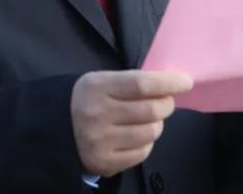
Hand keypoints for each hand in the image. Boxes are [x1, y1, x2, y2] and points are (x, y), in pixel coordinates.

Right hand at [71, 70, 191, 177]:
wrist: (57, 128)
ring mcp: (101, 141)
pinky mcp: (104, 162)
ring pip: (150, 133)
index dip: (168, 82)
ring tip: (150, 120)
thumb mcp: (102, 81)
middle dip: (167, 105)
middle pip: (151, 110)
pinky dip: (147, 143)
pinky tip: (138, 136)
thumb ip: (132, 82)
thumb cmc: (88, 99)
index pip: (141, 84)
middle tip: (166, 102)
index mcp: (97, 87)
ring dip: (158, 125)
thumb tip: (171, 85)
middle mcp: (98, 114)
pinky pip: (142, 153)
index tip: (186, 81)